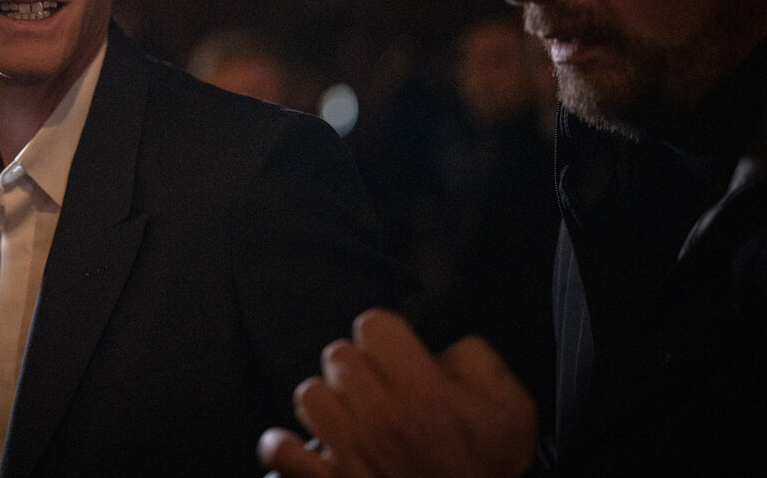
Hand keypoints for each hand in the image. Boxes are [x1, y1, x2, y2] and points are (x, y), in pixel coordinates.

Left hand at [258, 309, 536, 477]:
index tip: (393, 353)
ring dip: (326, 404)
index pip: (372, 325)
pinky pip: (279, 451)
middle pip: (337, 356)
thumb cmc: (491, 467)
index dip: (384, 336)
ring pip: (308, 396)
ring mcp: (349, 453)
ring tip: (348, 416)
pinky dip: (283, 446)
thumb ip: (474, 358)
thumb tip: (437, 344)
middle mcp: (380, 419)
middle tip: (375, 387)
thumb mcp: (510, 407)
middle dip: (357, 367)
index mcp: (423, 394)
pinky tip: (302, 445)